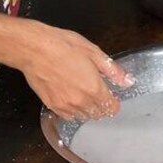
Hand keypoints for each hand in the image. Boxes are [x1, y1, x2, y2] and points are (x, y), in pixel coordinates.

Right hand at [16, 22, 133, 120]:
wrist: (34, 49)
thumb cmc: (63, 46)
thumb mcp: (93, 52)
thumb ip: (112, 70)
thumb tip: (128, 81)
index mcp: (94, 88)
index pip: (111, 107)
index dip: (114, 103)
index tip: (112, 97)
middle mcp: (80, 101)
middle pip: (98, 114)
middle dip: (101, 106)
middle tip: (99, 94)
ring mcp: (65, 106)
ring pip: (83, 117)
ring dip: (87, 109)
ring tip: (84, 95)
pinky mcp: (51, 105)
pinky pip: (67, 116)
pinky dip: (72, 111)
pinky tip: (71, 98)